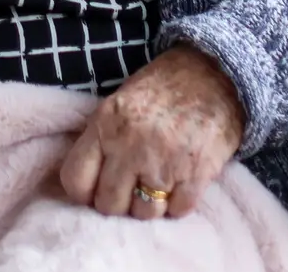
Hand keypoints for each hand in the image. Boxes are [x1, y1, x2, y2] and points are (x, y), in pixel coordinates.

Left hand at [58, 44, 245, 219]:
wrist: (213, 73)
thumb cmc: (161, 88)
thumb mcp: (117, 104)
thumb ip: (100, 139)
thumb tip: (86, 182)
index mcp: (104, 124)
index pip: (74, 180)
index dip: (83, 193)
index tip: (95, 191)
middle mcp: (130, 145)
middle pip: (109, 204)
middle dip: (118, 203)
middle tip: (130, 191)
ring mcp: (163, 162)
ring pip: (144, 213)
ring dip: (150, 206)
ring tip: (157, 187)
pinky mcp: (196, 173)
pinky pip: (178, 211)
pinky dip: (178, 205)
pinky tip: (180, 185)